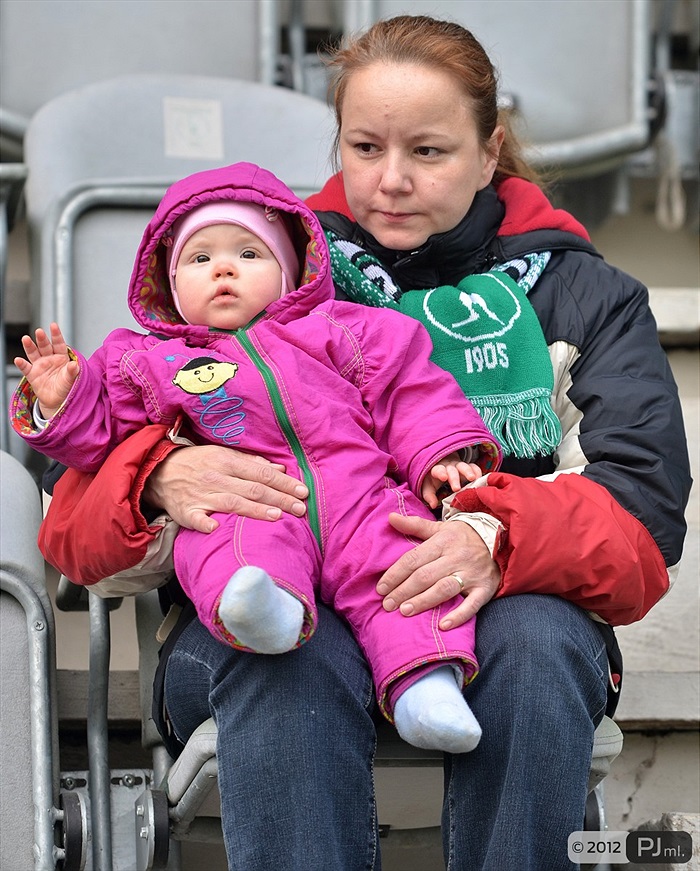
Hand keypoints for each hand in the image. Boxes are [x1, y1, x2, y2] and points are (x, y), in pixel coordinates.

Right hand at [14, 323, 78, 417]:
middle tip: (39, 331)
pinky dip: (22, 364)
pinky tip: (18, 360)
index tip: (53, 325)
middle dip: (42, 339)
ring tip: (26, 339)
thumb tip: (75, 365)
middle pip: (45, 346)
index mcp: (61, 357)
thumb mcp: (72, 379)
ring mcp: (40, 365)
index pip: (59, 344)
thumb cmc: (66, 387)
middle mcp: (49, 359)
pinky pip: (26, 368)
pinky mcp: (32, 374)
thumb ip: (72, 372)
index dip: (56, 335)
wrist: (57, 400)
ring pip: (33, 353)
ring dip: (29, 346)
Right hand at [143, 444, 308, 532]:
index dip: (284, 483)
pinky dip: (206, 523)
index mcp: (227, 461)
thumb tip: (279, 467)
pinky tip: (217, 528)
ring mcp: (202, 495)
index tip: (302, 491)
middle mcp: (217, 477)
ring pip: (233, 502)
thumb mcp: (223, 454)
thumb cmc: (198, 463)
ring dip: (255, 510)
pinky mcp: (187, 511)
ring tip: (277, 517)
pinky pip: (197, 519)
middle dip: (279, 499)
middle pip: (253, 488)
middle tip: (300, 508)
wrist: (160, 472)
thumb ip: (252, 462)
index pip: (262, 473)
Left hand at [377, 513, 500, 628]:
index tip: (380, 588)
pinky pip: (472, 604)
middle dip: (404, 591)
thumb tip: (389, 517)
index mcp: (442, 542)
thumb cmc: (463, 536)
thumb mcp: (440, 528)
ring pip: (444, 589)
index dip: (395, 574)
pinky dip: (458, 616)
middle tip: (387, 604)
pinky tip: (443, 625)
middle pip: (425, 576)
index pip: (414, 559)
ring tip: (405, 611)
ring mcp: (471, 574)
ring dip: (424, 601)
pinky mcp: (485, 588)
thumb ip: (414, 525)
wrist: (501, 538)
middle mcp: (456, 557)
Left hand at [421, 454, 481, 508]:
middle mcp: (449, 467)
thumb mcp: (428, 486)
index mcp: (437, 470)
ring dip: (468, 472)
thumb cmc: (434, 479)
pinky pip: (473, 467)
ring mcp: (459, 466)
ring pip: (464, 466)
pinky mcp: (468, 467)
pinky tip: (480, 478)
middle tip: (456, 488)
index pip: (438, 470)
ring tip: (473, 478)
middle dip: (454, 478)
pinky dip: (477, 471)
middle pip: (452, 471)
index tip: (443, 477)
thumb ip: (429, 495)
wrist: (443, 466)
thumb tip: (432, 505)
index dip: (440, 473)